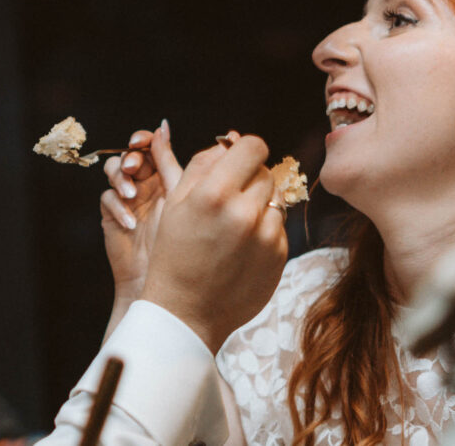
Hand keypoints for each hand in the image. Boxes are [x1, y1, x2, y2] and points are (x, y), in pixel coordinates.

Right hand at [99, 122, 182, 304]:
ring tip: (133, 194)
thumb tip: (166, 128)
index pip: (151, 147)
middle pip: (130, 155)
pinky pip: (107, 200)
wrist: (169, 289)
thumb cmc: (187, 248)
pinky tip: (130, 222)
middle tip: (133, 165)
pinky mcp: (112, 216)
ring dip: (121, 179)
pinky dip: (117, 206)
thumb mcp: (180, 199)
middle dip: (130, 157)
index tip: (143, 141)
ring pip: (113, 172)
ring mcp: (127, 199)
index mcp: (165, 176)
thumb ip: (172, 164)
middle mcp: (146, 184)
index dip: (144, 139)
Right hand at [140, 134, 288, 352]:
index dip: (244, 150)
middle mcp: (244, 212)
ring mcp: (266, 236)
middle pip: (265, 171)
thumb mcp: (175, 203)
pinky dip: (264, 230)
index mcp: (214, 193)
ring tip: (234, 226)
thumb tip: (228, 142)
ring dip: (259, 204)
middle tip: (229, 198)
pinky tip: (241, 247)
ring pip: (275, 198)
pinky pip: (279, 226)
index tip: (237, 160)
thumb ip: (202, 164)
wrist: (186, 311)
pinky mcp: (280, 255)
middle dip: (249, 178)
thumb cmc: (174, 254)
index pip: (253, 146)